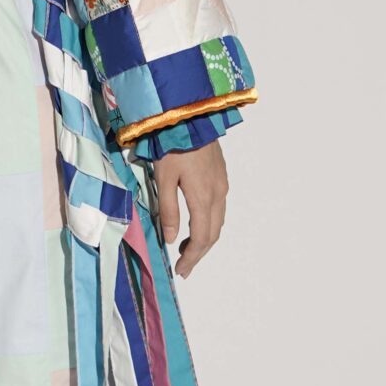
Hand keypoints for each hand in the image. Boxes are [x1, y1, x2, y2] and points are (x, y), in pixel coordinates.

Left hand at [152, 142, 228, 280]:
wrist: (192, 116)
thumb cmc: (173, 145)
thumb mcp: (164, 178)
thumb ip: (169, 209)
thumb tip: (171, 238)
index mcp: (203, 197)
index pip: (202, 238)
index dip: (192, 257)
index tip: (180, 270)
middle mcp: (218, 194)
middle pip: (213, 234)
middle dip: (199, 253)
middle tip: (184, 266)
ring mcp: (222, 185)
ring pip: (218, 222)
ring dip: (204, 239)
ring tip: (185, 248)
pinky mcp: (221, 177)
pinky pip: (219, 209)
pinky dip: (208, 224)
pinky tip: (195, 223)